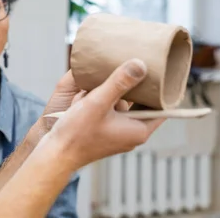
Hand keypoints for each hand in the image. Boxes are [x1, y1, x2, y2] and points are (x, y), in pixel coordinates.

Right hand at [43, 58, 164, 171]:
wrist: (56, 153)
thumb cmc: (77, 133)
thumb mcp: (98, 102)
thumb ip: (119, 82)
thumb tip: (141, 65)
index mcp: (139, 130)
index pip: (163, 108)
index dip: (162, 90)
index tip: (160, 73)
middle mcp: (132, 134)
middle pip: (144, 105)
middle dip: (137, 88)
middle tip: (134, 67)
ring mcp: (120, 135)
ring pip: (126, 107)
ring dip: (118, 93)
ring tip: (108, 79)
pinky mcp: (107, 134)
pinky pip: (114, 112)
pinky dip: (108, 101)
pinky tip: (95, 91)